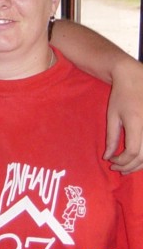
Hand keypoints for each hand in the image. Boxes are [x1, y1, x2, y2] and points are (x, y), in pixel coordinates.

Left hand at [104, 58, 142, 172]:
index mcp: (137, 123)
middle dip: (129, 166)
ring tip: (125, 168)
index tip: (110, 161)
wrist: (135, 80)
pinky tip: (136, 160)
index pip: (133, 152)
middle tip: (116, 169)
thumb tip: (108, 156)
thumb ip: (111, 138)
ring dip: (139, 165)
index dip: (122, 160)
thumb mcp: (112, 116)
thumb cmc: (121, 96)